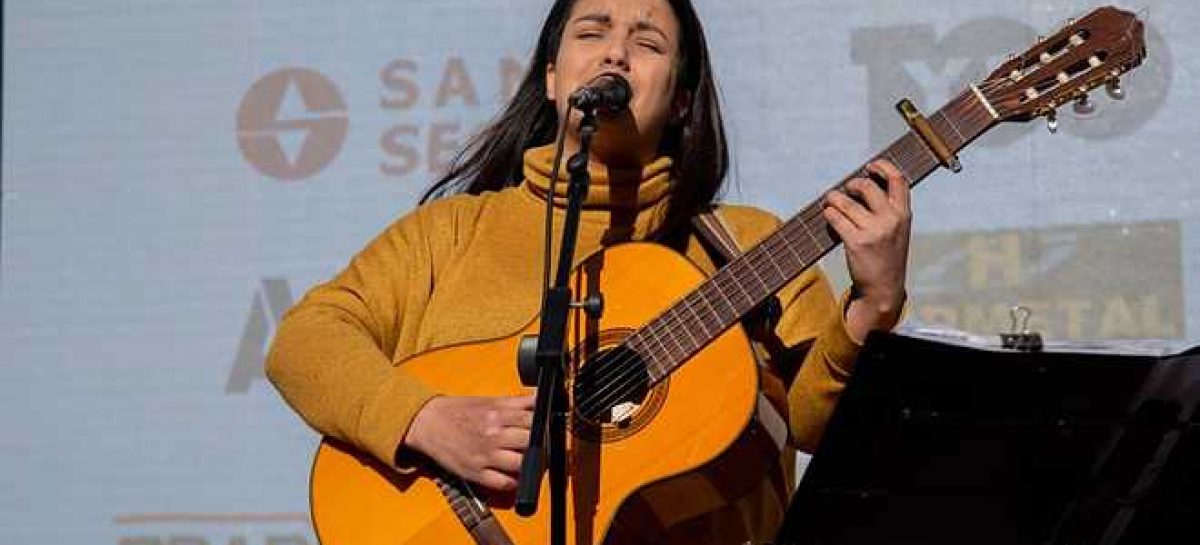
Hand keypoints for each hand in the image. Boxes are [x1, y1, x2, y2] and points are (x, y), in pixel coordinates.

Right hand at [403, 395, 534, 490]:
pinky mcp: (474, 473)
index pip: (533, 421)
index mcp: (497, 414)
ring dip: (530, 465)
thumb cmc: (458, 411)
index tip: (547, 431)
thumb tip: (540, 398)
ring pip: (520, 464)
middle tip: (542, 449)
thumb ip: (517, 402)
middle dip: (541, 446)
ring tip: (531, 463)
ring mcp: (484, 455)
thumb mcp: (489, 400)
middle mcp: (492, 435)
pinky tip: (514, 476)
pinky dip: (513, 482)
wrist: (427, 422)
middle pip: (530, 442)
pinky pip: (502, 483)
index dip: (544, 427)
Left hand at [822, 159, 911, 340]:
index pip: (898, 180)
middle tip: (845, 190)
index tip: (870, 166)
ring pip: (846, 202)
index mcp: (904, 214)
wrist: (884, 287)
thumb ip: (889, 209)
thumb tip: (864, 184)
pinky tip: (828, 215)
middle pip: (867, 186)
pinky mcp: (856, 242)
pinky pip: (836, 218)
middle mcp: (891, 220)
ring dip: (833, 199)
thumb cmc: (887, 256)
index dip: (882, 167)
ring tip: (830, 201)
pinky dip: (829, 214)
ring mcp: (874, 231)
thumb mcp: (898, 230)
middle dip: (851, 185)